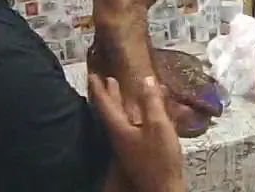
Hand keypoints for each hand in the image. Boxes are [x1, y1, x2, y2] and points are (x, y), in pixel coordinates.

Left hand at [90, 75, 184, 191]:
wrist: (162, 188)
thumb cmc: (159, 158)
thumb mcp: (158, 126)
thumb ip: (151, 103)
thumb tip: (147, 80)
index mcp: (119, 129)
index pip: (105, 105)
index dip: (99, 89)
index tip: (91, 75)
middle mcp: (119, 137)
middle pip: (111, 112)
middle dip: (109, 94)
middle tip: (106, 79)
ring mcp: (127, 146)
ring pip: (120, 119)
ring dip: (120, 103)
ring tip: (121, 91)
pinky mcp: (137, 152)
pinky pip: (130, 126)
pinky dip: (133, 114)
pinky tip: (141, 114)